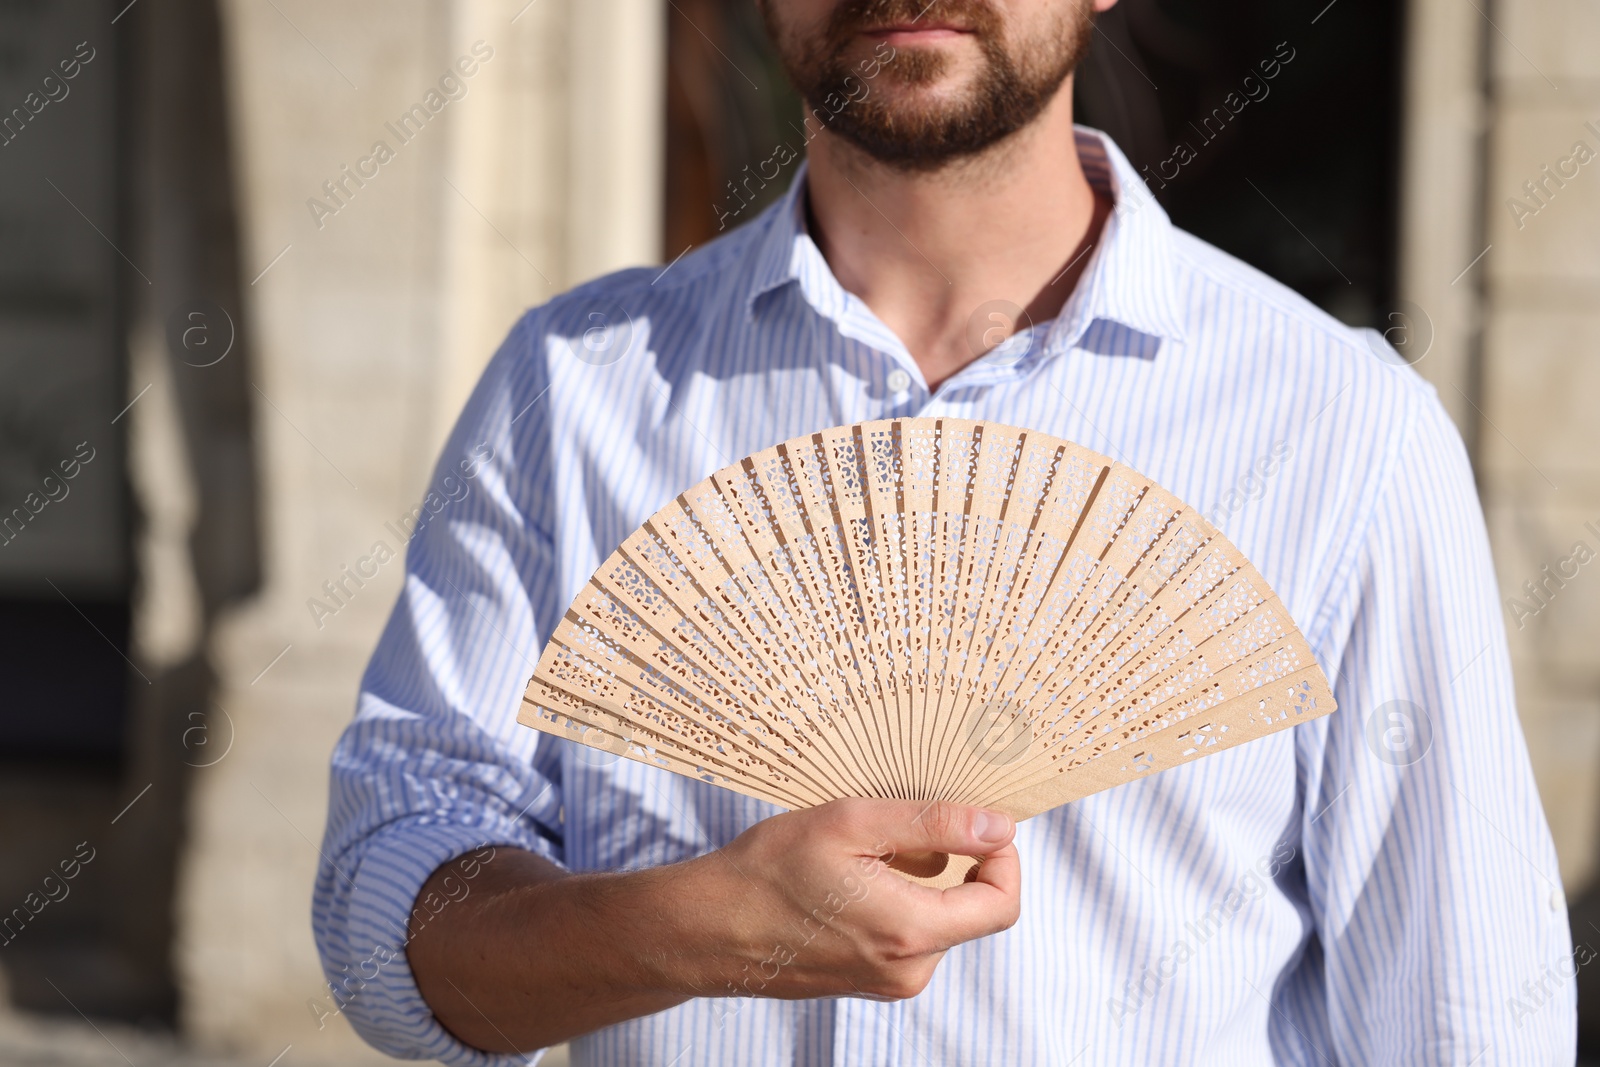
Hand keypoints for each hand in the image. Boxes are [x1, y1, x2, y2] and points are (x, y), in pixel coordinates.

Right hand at [661, 798, 1020, 1000]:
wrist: (706, 929)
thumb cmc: (768, 873)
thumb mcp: (851, 825)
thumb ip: (933, 825)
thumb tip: (998, 825)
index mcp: (912, 933)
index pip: (1002, 903)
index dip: (1003, 856)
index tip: (977, 821)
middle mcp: (909, 970)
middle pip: (971, 908)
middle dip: (954, 861)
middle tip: (903, 824)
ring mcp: (888, 981)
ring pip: (937, 918)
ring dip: (921, 879)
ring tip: (864, 851)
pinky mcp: (867, 980)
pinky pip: (907, 933)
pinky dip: (897, 898)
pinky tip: (850, 877)